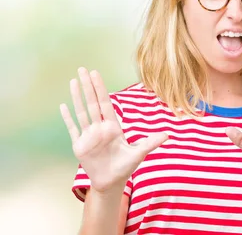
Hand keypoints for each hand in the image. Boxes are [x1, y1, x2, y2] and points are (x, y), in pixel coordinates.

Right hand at [60, 67, 167, 193]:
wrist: (111, 182)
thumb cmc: (126, 167)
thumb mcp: (139, 153)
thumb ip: (150, 143)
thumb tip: (167, 135)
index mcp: (113, 127)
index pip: (105, 103)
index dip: (100, 89)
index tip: (96, 74)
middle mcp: (100, 128)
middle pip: (92, 103)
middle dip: (87, 86)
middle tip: (82, 69)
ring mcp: (89, 135)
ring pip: (81, 112)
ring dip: (76, 97)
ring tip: (72, 81)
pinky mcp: (79, 145)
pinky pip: (72, 128)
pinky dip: (67, 118)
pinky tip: (63, 106)